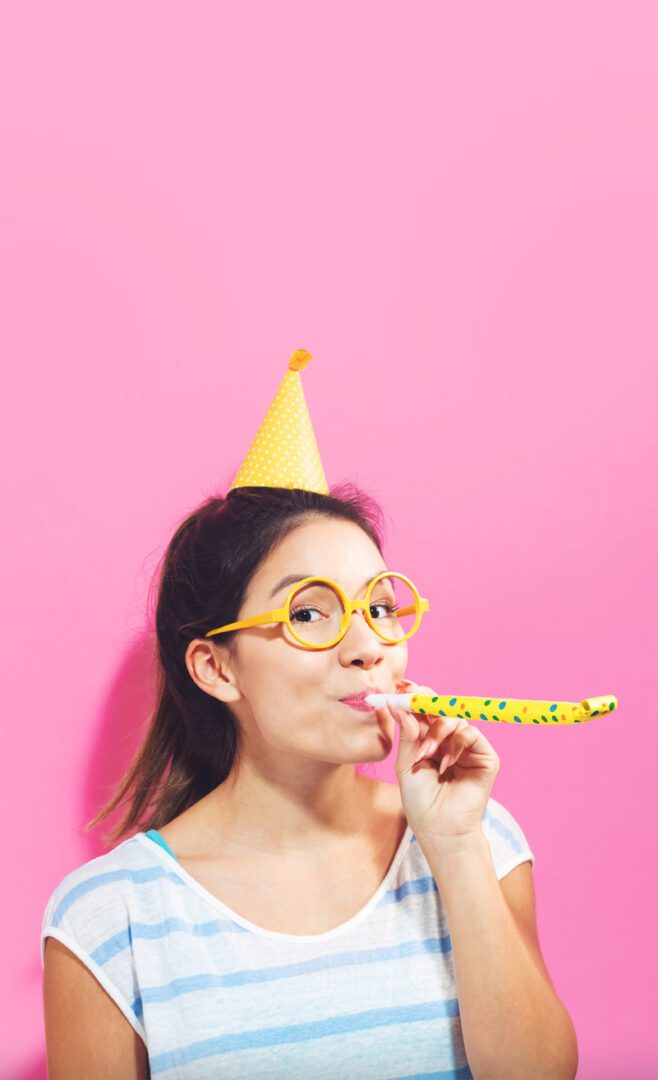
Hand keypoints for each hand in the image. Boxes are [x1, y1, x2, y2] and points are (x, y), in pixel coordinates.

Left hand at [388, 677, 500, 851]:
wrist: (440, 830)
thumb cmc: (421, 802)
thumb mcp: (406, 765)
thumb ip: (407, 735)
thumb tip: (399, 706)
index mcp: (429, 740)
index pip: (424, 711)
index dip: (413, 697)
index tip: (400, 687)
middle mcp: (449, 740)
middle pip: (441, 707)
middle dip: (425, 700)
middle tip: (410, 696)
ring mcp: (468, 747)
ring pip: (454, 718)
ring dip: (436, 731)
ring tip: (426, 754)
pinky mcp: (485, 756)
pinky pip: (471, 733)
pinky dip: (456, 744)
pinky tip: (445, 763)